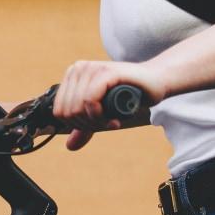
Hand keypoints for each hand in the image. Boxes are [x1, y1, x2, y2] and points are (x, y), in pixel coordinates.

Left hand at [51, 60, 166, 150]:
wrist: (155, 82)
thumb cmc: (129, 96)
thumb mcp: (103, 114)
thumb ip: (85, 127)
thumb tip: (69, 146)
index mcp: (73, 75)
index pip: (59, 111)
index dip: (77, 125)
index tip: (97, 124)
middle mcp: (79, 68)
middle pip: (68, 111)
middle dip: (87, 125)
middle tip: (107, 123)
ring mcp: (92, 68)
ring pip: (77, 107)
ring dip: (96, 122)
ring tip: (112, 121)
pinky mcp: (106, 72)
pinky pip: (89, 100)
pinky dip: (99, 115)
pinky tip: (114, 119)